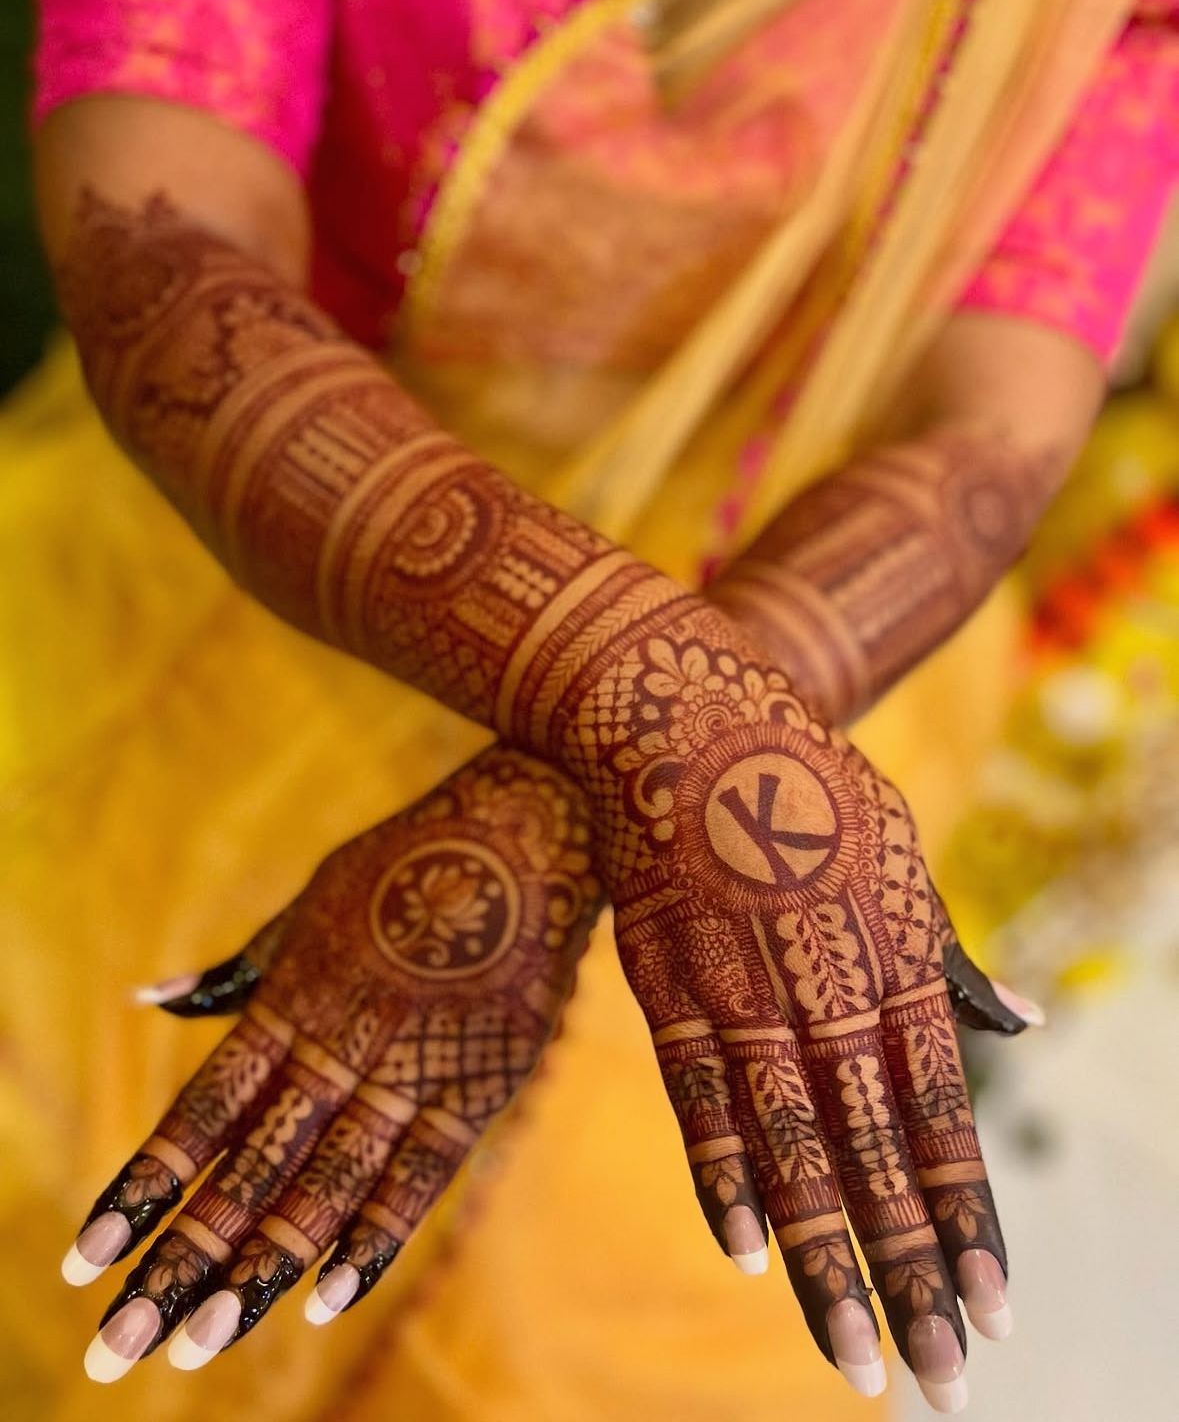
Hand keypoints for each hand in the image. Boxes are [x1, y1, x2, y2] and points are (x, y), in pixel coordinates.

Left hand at [64, 748, 599, 1379]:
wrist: (528, 832)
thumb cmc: (407, 864)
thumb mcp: (311, 902)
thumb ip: (242, 966)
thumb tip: (149, 999)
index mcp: (294, 998)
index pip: (201, 1113)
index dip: (142, 1188)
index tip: (84, 1260)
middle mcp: (343, 1044)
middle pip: (251, 1168)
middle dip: (183, 1258)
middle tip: (117, 1345)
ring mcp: (415, 1068)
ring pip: (327, 1184)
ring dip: (263, 1266)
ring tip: (202, 1339)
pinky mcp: (482, 1084)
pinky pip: (422, 1174)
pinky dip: (376, 1234)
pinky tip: (328, 1296)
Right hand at [561, 600, 1012, 1409]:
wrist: (684, 717)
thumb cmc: (805, 785)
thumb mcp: (901, 850)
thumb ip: (947, 950)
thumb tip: (1017, 1022)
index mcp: (890, 960)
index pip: (940, 1119)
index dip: (967, 1219)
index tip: (993, 1310)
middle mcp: (821, 990)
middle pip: (872, 1157)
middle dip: (909, 1276)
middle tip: (940, 1382)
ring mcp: (738, 990)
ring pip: (789, 1148)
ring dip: (824, 1262)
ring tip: (856, 1362)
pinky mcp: (666, 985)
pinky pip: (693, 1095)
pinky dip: (720, 1174)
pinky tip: (744, 1252)